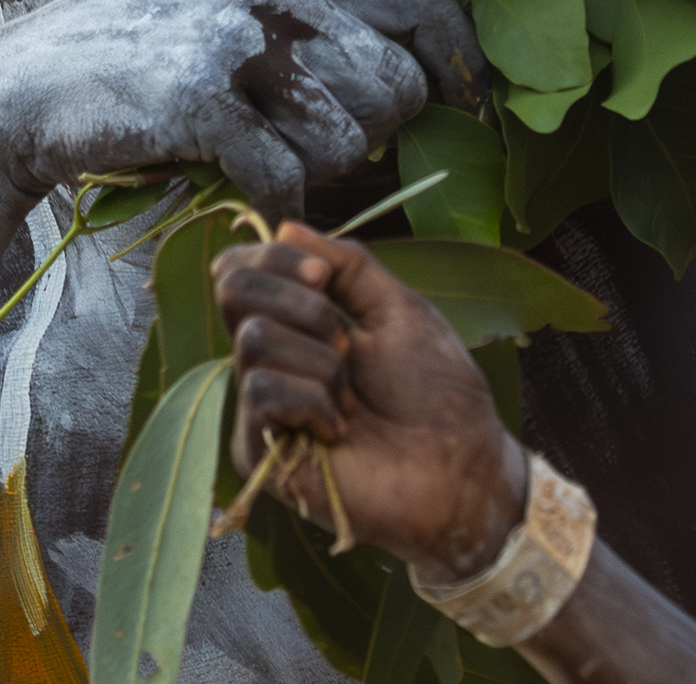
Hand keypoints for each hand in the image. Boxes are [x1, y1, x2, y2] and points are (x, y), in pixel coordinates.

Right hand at [0, 0, 480, 213]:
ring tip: (262, 155)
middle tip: (312, 142)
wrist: (26, 84)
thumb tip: (424, 59)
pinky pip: (287, 178)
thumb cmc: (142, 52)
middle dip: (372, 133)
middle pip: (396, 85)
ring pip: (352, 142)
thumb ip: (315, 13)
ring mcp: (233, 40)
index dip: (458, 60)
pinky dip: (273, 201)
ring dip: (318, 172)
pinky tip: (240, 188)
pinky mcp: (197, 101)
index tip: (461, 107)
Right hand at [213, 223, 525, 580]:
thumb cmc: (439, 397)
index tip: (324, 276)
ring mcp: (261, 404)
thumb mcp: (399, 309)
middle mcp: (271, 358)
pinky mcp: (258, 448)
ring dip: (320, 361)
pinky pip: (259, 392)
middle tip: (347, 342)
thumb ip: (347, 265)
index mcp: (298, 323)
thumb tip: (283, 226)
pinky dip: (311, 400)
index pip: (244, 267)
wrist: (460, 470)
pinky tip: (340, 429)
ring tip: (353, 396)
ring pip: (253, 340)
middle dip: (300, 303)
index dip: (274, 257)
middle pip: (234, 290)